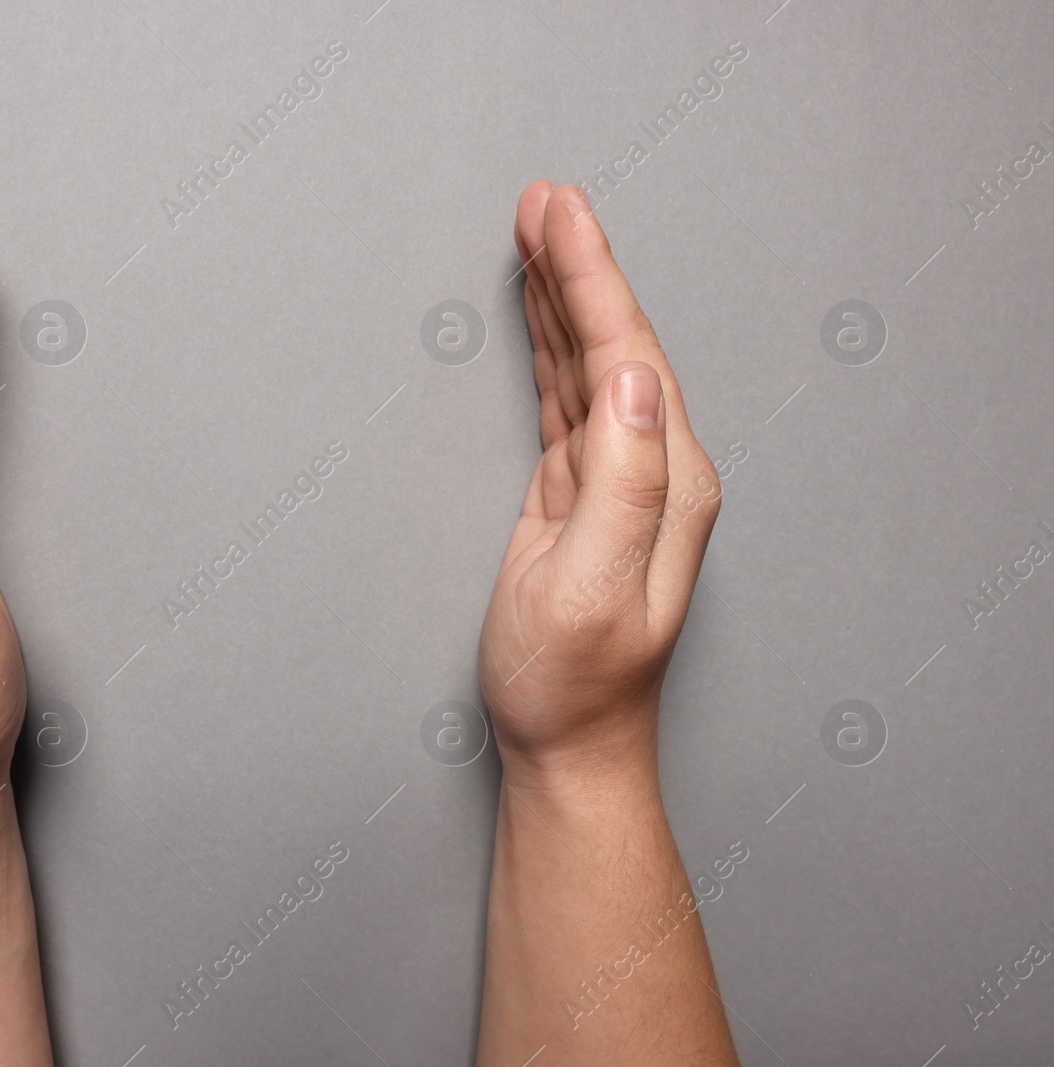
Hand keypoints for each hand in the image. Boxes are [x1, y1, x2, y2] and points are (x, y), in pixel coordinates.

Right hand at [478, 181, 720, 781]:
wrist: (567, 745)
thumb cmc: (572, 683)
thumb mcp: (589, 588)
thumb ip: (621, 483)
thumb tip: (630, 380)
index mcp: (667, 482)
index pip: (630, 353)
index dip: (591, 278)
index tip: (559, 214)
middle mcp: (654, 471)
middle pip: (615, 342)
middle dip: (578, 265)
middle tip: (544, 199)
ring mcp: (618, 480)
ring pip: (590, 362)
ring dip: (563, 294)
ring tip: (537, 230)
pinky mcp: (580, 494)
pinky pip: (567, 397)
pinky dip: (550, 345)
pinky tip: (538, 315)